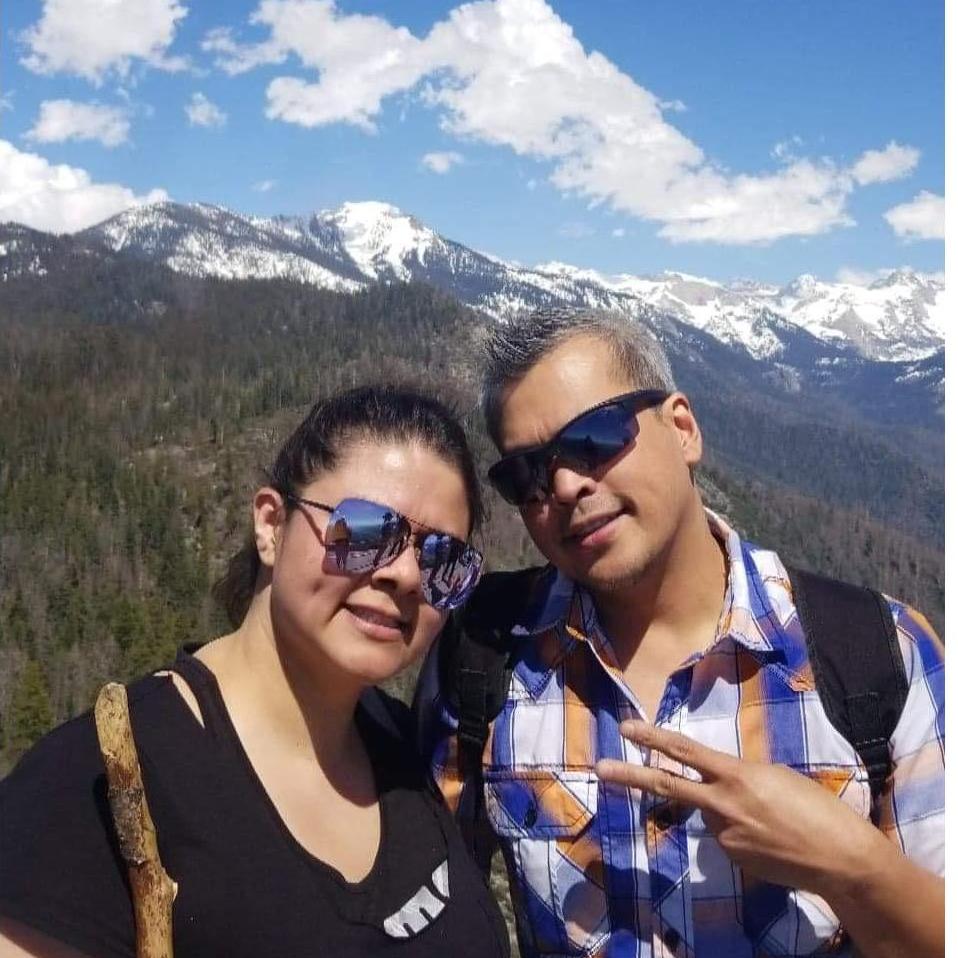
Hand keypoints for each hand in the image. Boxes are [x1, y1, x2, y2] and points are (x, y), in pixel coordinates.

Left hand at [596, 720, 883, 897]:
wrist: (839, 858)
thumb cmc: (815, 808)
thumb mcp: (774, 778)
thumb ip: (737, 779)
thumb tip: (716, 789)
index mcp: (736, 776)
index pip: (685, 752)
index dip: (653, 737)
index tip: (627, 727)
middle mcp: (722, 804)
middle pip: (668, 785)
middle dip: (631, 775)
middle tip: (601, 768)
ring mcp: (724, 834)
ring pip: (710, 813)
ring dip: (727, 810)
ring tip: (770, 820)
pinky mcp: (731, 858)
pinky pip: (726, 836)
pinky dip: (741, 831)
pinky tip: (770, 839)